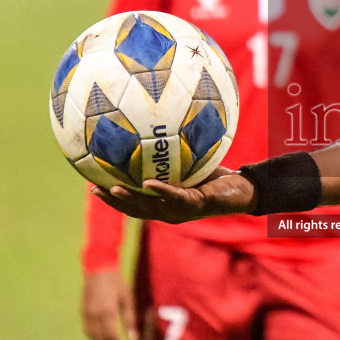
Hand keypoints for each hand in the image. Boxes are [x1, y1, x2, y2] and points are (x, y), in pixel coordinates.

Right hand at [80, 270, 140, 339]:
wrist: (98, 268)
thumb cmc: (117, 282)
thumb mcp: (127, 299)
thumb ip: (130, 320)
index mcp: (108, 312)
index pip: (113, 338)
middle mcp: (95, 315)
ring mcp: (87, 314)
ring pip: (93, 338)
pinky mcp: (83, 312)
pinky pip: (88, 331)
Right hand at [88, 168, 254, 221]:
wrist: (244, 190)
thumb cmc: (216, 176)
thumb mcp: (192, 163)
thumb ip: (173, 154)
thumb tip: (157, 129)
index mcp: (166, 203)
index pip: (134, 204)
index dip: (114, 199)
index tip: (94, 187)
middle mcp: (171, 210)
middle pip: (136, 210)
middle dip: (114, 202)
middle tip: (94, 190)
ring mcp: (183, 210)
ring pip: (151, 208)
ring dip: (131, 200)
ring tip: (113, 189)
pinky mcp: (197, 204)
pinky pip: (176, 197)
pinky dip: (161, 191)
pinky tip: (147, 182)